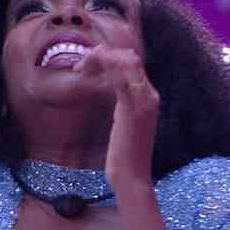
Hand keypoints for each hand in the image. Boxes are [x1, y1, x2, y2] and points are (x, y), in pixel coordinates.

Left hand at [73, 44, 160, 188]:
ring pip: (124, 63)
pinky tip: (85, 71)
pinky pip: (119, 79)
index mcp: (149, 96)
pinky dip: (103, 68)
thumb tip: (114, 87)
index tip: (89, 62)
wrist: (132, 175)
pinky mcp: (132, 109)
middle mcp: (150, 94)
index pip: (133, 63)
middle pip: (129, 58)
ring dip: (99, 59)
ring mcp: (144, 100)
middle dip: (103, 54)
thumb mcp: (125, 120)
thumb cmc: (125, 152)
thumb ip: (125, 102)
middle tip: (81, 63)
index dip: (110, 57)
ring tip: (79, 67)